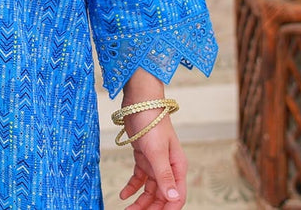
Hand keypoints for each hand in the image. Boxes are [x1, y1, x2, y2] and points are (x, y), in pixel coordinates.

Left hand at [118, 70, 186, 209]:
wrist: (140, 102)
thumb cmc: (152, 123)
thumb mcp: (157, 152)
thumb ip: (164, 176)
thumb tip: (172, 199)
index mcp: (178, 167)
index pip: (177, 196)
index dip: (167, 209)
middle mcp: (169, 167)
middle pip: (162, 196)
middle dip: (151, 208)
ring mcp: (156, 163)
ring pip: (150, 190)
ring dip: (141, 201)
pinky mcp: (144, 157)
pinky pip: (139, 178)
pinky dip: (132, 187)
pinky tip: (123, 194)